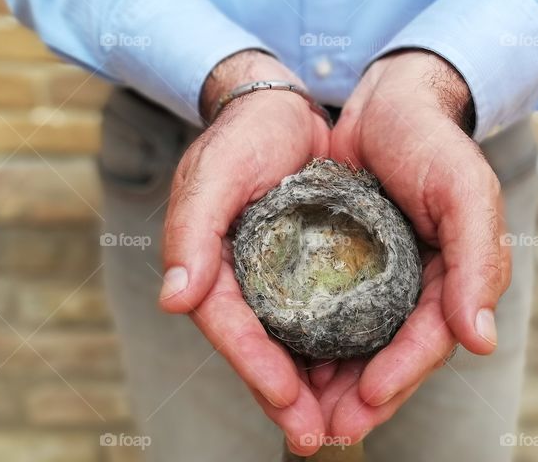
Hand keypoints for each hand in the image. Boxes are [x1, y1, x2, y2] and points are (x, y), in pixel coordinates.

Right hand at [159, 50, 330, 455]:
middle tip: (318, 436)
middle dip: (287, 397)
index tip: (287, 399)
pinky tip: (363, 374)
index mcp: (213, 264)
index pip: (230, 325)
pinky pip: (323, 317)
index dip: (254, 364)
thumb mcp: (214, 173)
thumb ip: (191, 232)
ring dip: (316, 386)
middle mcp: (244, 280)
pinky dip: (338, 348)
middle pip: (264, 349)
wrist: (282, 108)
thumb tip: (174, 299)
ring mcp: (278, 278)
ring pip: (295, 344)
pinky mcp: (310, 269)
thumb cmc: (243, 136)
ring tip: (346, 423)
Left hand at [321, 50, 509, 441]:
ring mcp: (382, 276)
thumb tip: (480, 341)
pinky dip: (315, 341)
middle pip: (391, 355)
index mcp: (454, 277)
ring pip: (359, 344)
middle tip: (327, 432)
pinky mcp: (347, 263)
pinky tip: (290, 364)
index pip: (430, 339)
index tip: (366, 399)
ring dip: (334, 383)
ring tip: (303, 418)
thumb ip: (475, 263)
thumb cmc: (434, 142)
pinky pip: (331, 312)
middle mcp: (418, 285)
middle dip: (363, 398)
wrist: (388, 99)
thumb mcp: (465, 192)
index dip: (401, 373)